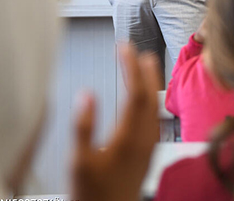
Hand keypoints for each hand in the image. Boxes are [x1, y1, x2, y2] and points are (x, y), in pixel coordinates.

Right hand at [71, 44, 160, 200]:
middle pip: (151, 96)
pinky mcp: (147, 154)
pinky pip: (155, 119)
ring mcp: (148, 147)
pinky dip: (152, 101)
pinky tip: (148, 100)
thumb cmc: (91, 195)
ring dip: (152, 83)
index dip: (131, 67)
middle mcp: (144, 140)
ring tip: (147, 65)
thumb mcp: (77, 162)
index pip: (135, 92)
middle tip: (137, 50)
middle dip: (145, 69)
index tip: (124, 48)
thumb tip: (86, 95)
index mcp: (128, 138)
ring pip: (155, 107)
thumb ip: (82, 126)